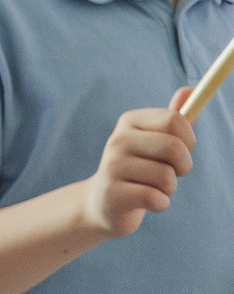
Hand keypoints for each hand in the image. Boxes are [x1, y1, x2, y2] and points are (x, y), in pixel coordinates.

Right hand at [78, 90, 194, 238]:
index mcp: (129, 122)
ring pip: (167, 177)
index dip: (188, 139)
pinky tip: (147, 202)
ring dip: (169, 188)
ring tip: (153, 187)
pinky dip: (160, 204)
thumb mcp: (154, 140)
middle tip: (174, 172)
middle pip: (174, 148)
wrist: (103, 202)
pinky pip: (156, 198)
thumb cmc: (138, 168)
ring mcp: (112, 167)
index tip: (183, 148)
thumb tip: (189, 89)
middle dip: (184, 166)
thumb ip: (173, 118)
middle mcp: (117, 140)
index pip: (174, 120)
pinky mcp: (112, 194)